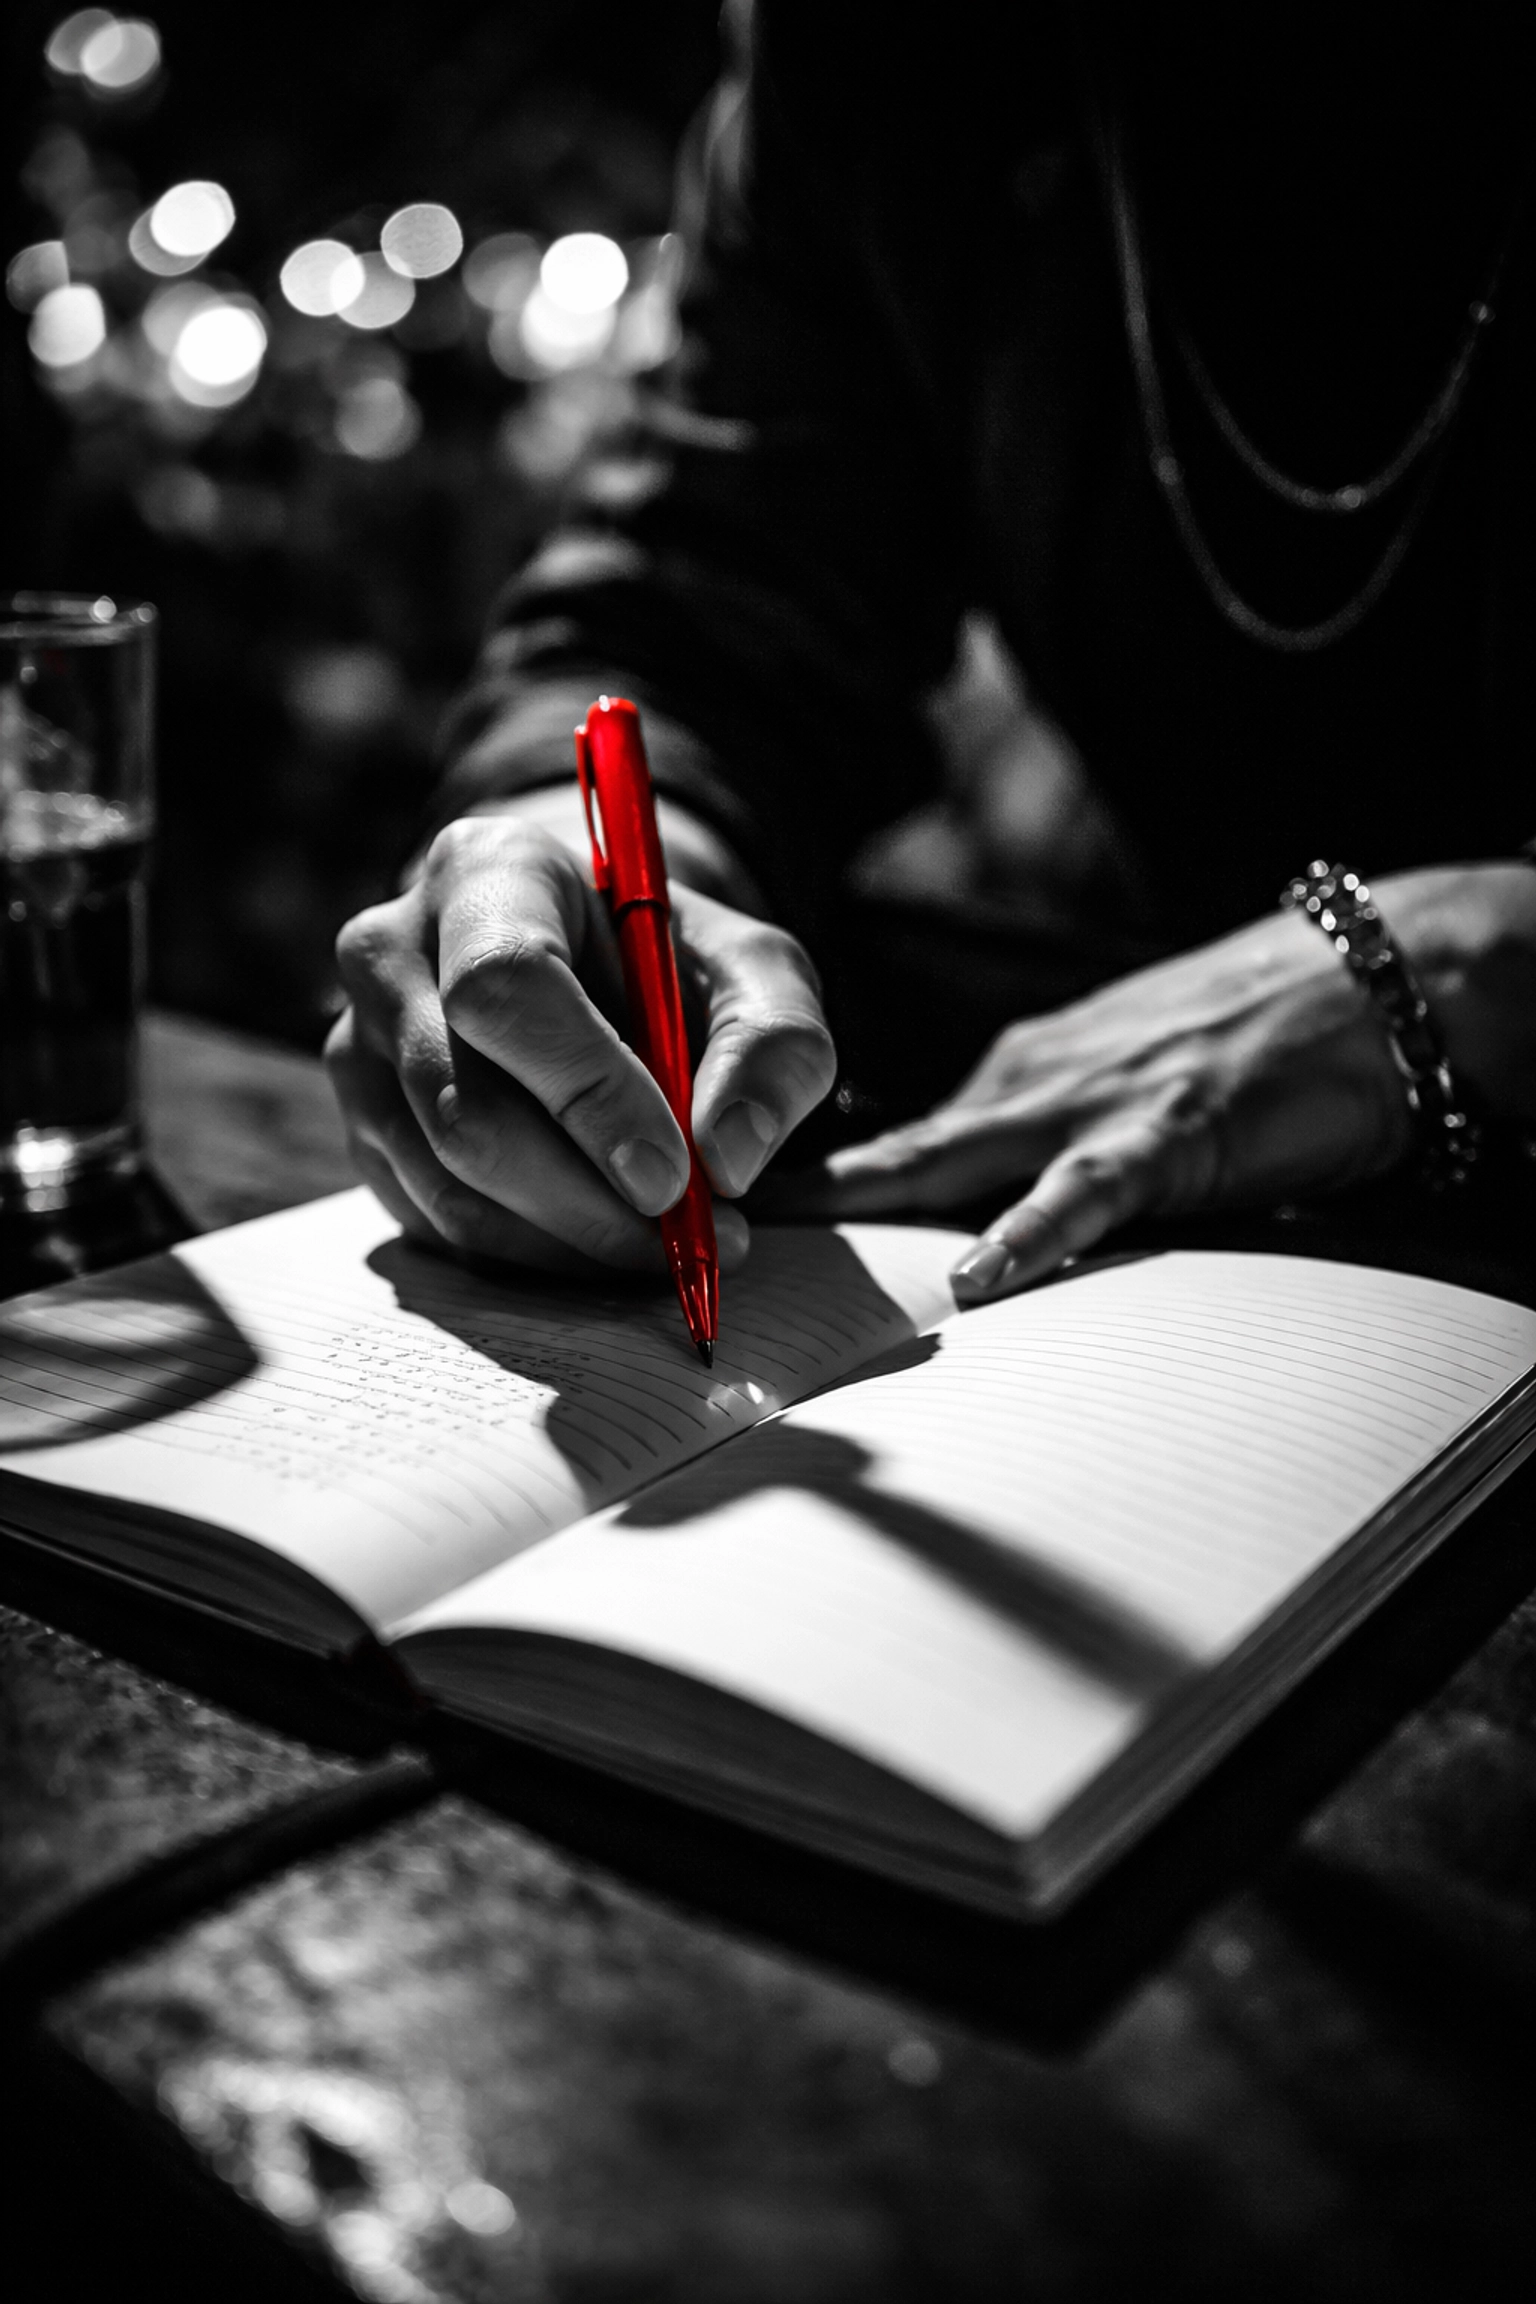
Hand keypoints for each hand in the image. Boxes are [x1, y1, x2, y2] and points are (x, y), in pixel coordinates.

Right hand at [326, 800, 835, 1275]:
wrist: (589, 972)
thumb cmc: (668, 964)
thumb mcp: (756, 972)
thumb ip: (775, 1045)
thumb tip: (727, 1158)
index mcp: (485, 873)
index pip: (505, 988)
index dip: (590, 1094)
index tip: (675, 1175)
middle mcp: (389, 952)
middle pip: (466, 1108)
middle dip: (588, 1199)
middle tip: (690, 1240)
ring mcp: (356, 1048)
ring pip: (446, 1185)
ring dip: (568, 1244)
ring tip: (665, 1249)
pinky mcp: (360, 1131)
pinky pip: (434, 1226)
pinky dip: (532, 1259)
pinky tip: (601, 1246)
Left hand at [789, 864, 1535, 1303]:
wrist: (1356, 986)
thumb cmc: (1238, 1042)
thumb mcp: (1106, 1084)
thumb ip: (1032, 1140)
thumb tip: (959, 1217)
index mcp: (1012, 1080)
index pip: (888, 1144)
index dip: (801, 1187)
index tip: (718, 1224)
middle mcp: (1027, 1087)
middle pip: (886, 1152)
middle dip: (789, 1193)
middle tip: (692, 1232)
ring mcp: (1089, 1107)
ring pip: (954, 1165)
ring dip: (866, 1209)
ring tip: (784, 1252)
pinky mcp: (1163, 1135)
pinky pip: (1083, 1194)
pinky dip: (1030, 1233)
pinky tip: (979, 1273)